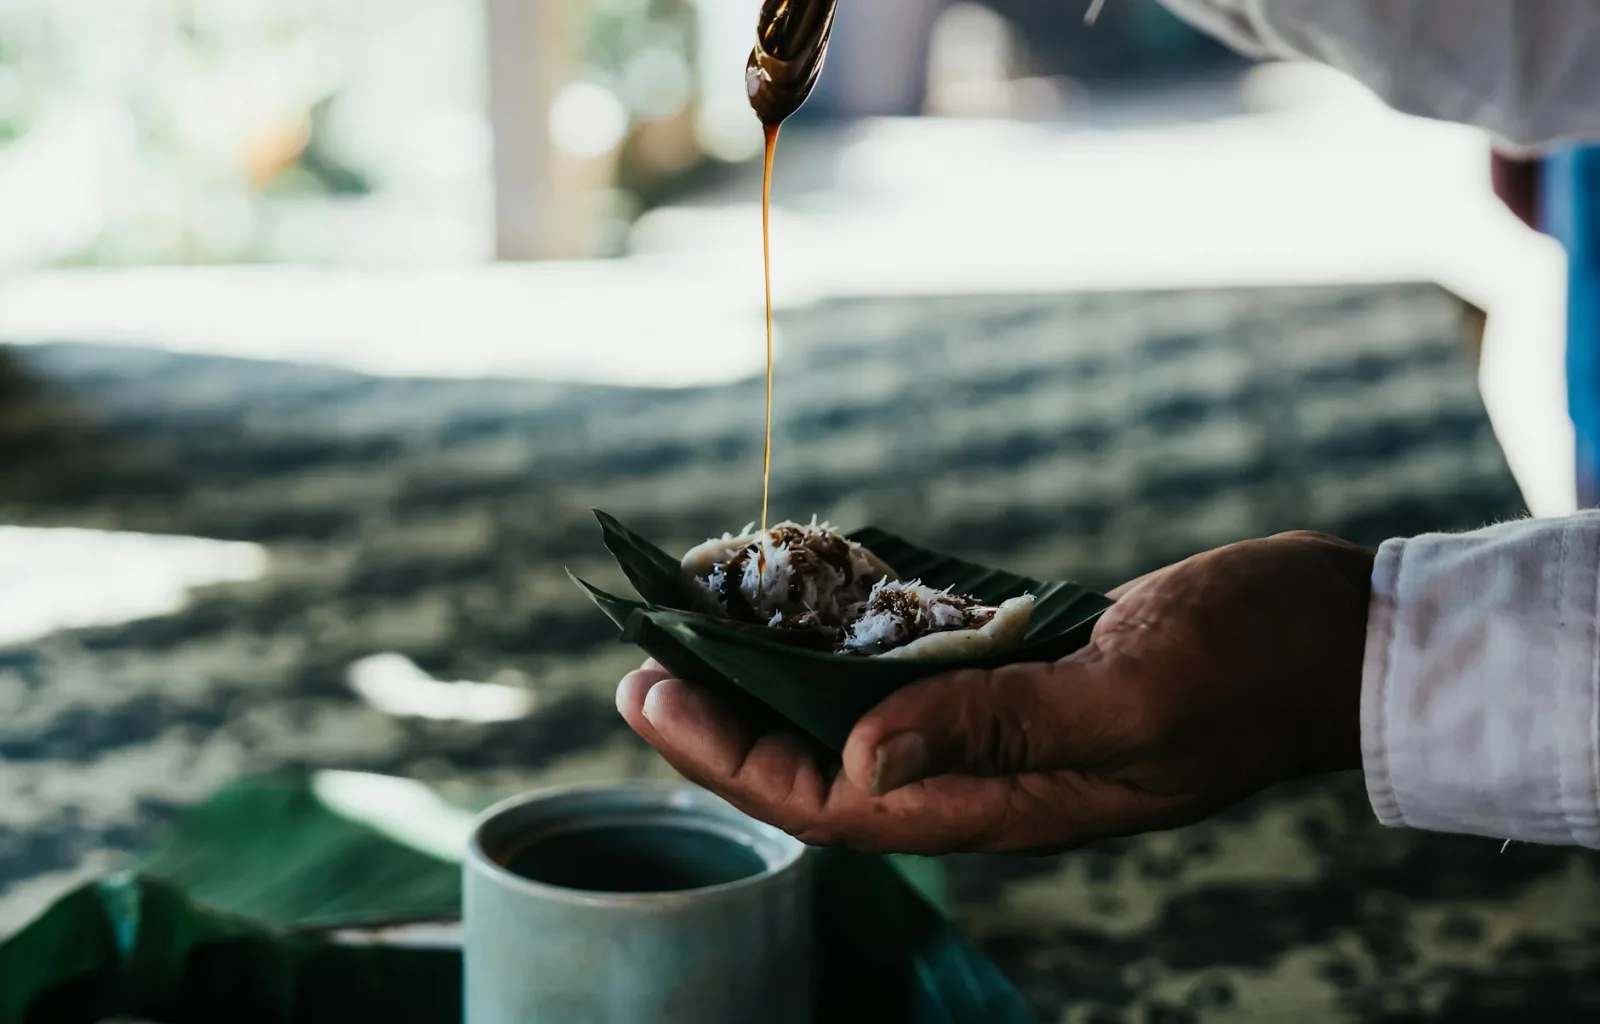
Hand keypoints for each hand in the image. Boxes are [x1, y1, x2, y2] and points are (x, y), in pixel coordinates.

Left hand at [616, 531, 1373, 854]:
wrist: (1339, 637)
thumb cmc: (1253, 666)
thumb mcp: (1127, 696)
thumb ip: (996, 732)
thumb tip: (855, 765)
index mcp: (1004, 803)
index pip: (831, 805)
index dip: (729, 760)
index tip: (648, 700)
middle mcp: (990, 777)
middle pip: (825, 766)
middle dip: (726, 724)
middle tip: (641, 665)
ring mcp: (1008, 730)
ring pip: (862, 718)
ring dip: (779, 679)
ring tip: (701, 629)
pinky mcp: (1028, 681)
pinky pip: (916, 674)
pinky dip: (853, 642)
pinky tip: (808, 603)